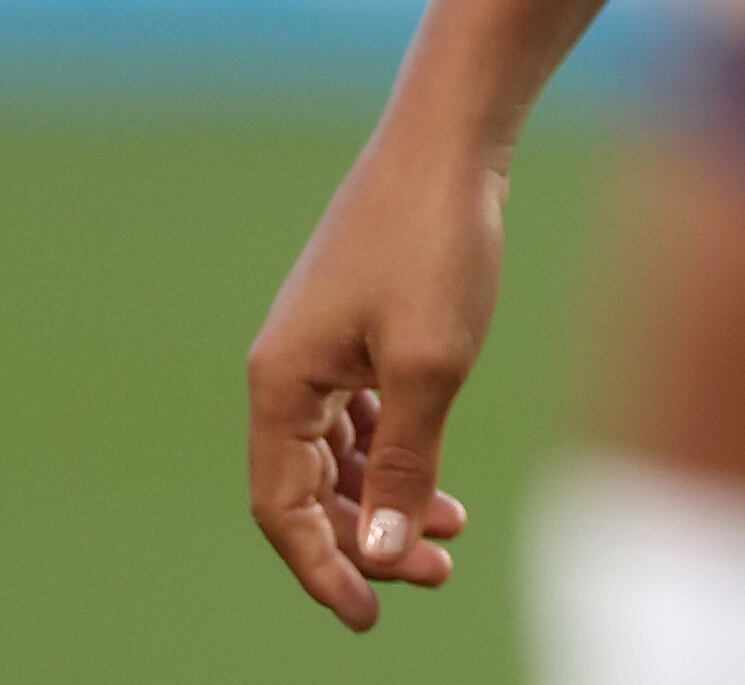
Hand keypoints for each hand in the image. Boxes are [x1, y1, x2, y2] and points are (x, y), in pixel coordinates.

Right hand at [246, 133, 499, 629]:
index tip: (371, 615)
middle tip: (434, 575)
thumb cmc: (438, 246)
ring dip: (384, 501)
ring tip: (448, 536)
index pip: (283, 508)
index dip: (323, 568)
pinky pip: (359, 417)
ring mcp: (318, 347)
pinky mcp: (354, 327)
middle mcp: (284, 371)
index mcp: (279, 386)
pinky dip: (394, 454)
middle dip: (366, 540)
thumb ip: (402, 465)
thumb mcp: (431, 367)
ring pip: (337, 455)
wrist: (451, 142)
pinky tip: (438, 483)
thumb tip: (378, 555)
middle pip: (308, 488)